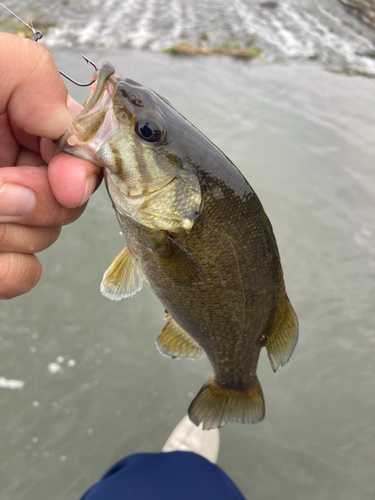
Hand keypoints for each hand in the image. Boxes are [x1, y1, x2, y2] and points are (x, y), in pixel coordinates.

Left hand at [0, 33, 101, 298]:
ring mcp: (3, 217)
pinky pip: (24, 276)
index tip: (65, 179)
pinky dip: (6, 272)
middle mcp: (9, 170)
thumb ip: (29, 74)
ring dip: (16, 236)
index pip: (74, 146)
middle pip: (68, 197)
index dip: (78, 165)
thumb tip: (68, 130)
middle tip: (1, 195)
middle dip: (41, 201)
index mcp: (8, 124)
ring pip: (46, 239)